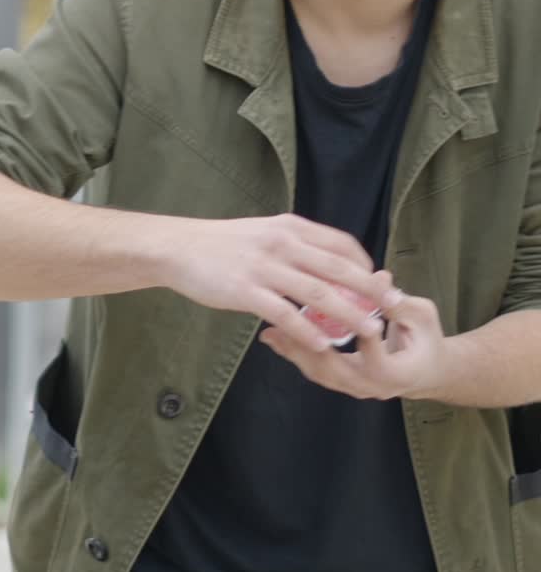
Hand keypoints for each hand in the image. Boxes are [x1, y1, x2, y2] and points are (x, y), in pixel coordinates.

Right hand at [163, 212, 398, 346]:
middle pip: (338, 269)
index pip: (341, 244)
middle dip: (370, 291)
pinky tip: (323, 344)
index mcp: (290, 227)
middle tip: (393, 309)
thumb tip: (324, 264)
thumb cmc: (221, 244)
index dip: (366, 266)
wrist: (178, 247)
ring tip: (370, 332)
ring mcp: (264, 266)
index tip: (379, 285)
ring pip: (317, 293)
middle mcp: (282, 243)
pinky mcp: (245, 290)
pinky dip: (307, 330)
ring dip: (348, 314)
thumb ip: (293, 245)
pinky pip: (284, 313)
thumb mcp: (264, 232)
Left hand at [258, 288, 447, 400]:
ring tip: (270, 331)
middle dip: (307, 345)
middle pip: (334, 370)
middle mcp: (372, 387)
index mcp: (397, 373)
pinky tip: (276, 337)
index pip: (373, 354)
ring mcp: (356, 388)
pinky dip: (296, 354)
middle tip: (283, 322)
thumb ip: (400, 301)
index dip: (356, 333)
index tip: (334, 306)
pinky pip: (316, 371)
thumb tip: (379, 277)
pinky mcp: (343, 383)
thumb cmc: (427, 338)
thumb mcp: (422, 316)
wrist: (428, 372)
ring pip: (320, 374)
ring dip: (294, 352)